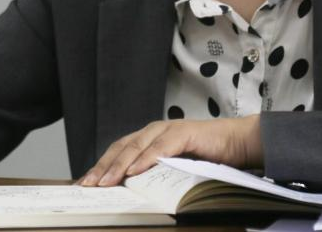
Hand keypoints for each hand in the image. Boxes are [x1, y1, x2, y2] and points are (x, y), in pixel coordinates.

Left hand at [79, 116, 262, 186]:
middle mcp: (155, 131)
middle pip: (122, 147)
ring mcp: (168, 130)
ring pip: (137, 146)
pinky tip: (135, 171)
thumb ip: (154, 174)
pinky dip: (147, 158)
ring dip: (120, 164)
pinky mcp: (184, 133)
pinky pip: (161, 147)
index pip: (119, 151)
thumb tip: (129, 191)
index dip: (101, 165)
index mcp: (149, 138)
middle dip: (103, 166)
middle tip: (89, 184)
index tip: (85, 183)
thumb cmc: (205, 157)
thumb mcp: (173, 169)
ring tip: (107, 180)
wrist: (236, 144)